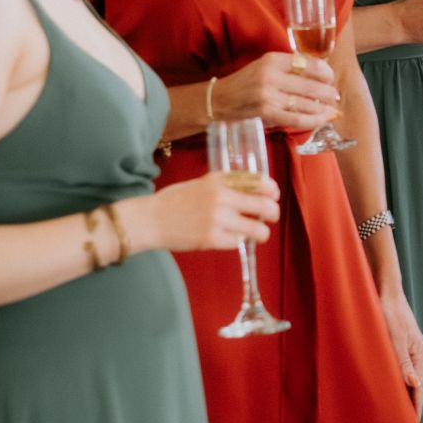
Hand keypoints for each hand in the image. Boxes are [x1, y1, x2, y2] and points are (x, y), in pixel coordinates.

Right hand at [131, 172, 277, 252]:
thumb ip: (227, 186)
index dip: (272, 191)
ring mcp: (217, 219)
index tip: (273, 197)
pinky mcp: (211, 239)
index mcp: (220, 180)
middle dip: (273, 214)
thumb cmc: (174, 201)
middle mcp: (222, 197)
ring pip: (257, 229)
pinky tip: (229, 238)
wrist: (149, 219)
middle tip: (270, 218)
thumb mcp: (202, 184)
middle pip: (265, 207)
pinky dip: (237, 241)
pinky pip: (238, 242)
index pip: (260, 182)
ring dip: (261, 233)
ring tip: (257, 234)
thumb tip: (256, 192)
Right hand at [213, 51, 339, 131]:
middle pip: (310, 84)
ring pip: (306, 103)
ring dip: (324, 108)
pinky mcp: (266, 113)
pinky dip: (313, 120)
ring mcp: (268, 96)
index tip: (331, 77)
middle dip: (328, 93)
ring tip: (333, 110)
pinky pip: (296, 118)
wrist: (217, 100)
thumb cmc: (245, 83)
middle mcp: (270, 76)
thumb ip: (288, 68)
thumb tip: (320, 75)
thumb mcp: (264, 66)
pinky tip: (323, 120)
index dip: (325, 72)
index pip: (308, 63)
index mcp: (272, 60)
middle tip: (335, 97)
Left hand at [378, 285, 422, 415]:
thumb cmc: (387, 312)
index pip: (419, 387)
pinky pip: (399, 369)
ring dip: (403, 394)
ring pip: (406, 377)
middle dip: (411, 404)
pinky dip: (396, 382)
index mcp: (418, 353)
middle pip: (415, 384)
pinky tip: (389, 388)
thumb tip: (414, 385)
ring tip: (397, 413)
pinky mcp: (398, 344)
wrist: (384, 290)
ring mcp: (408, 348)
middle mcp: (415, 353)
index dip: (416, 407)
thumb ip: (403, 362)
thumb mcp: (394, 338)